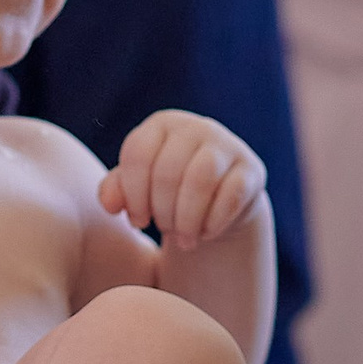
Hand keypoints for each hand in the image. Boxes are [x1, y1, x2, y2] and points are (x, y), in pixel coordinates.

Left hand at [101, 112, 267, 252]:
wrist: (217, 201)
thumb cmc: (167, 192)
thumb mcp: (137, 188)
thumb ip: (115, 191)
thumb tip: (111, 204)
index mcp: (162, 125)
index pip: (138, 154)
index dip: (133, 195)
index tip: (138, 221)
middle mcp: (196, 127)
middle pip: (167, 172)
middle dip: (161, 211)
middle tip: (164, 228)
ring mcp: (227, 145)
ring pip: (200, 181)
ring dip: (186, 219)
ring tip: (183, 238)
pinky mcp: (251, 169)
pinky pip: (231, 197)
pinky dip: (213, 222)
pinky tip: (205, 233)